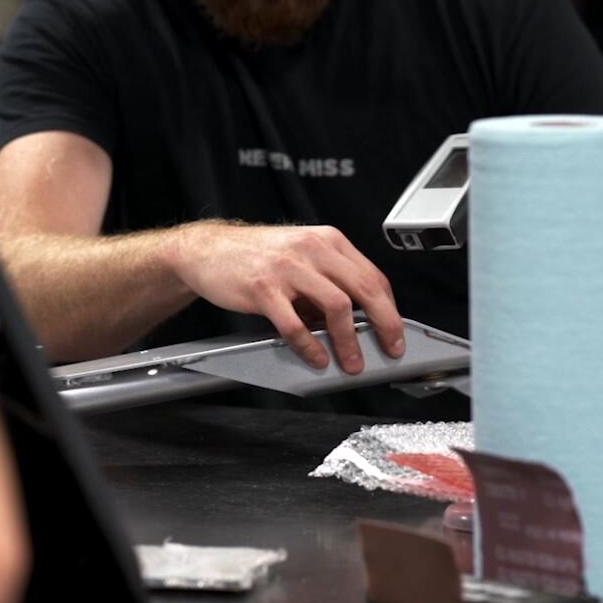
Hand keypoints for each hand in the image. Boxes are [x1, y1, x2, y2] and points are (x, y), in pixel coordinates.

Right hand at [172, 223, 403, 372]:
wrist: (206, 249)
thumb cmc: (254, 256)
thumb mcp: (300, 256)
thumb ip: (328, 282)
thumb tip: (356, 320)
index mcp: (327, 240)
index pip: (373, 276)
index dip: (390, 309)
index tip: (396, 333)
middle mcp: (311, 249)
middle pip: (364, 288)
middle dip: (384, 325)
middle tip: (390, 349)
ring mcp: (287, 267)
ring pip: (337, 306)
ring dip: (349, 341)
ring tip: (351, 362)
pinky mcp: (263, 288)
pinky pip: (295, 324)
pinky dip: (310, 346)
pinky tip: (315, 357)